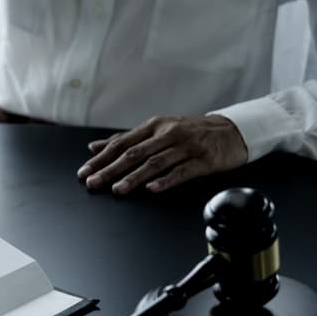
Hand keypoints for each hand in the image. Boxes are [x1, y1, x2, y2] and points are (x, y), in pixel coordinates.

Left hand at [76, 115, 247, 194]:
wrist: (232, 130)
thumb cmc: (190, 132)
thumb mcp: (157, 130)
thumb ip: (126, 140)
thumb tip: (94, 147)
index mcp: (154, 126)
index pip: (121, 144)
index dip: (101, 159)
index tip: (84, 171)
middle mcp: (167, 134)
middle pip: (134, 154)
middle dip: (110, 170)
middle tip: (93, 183)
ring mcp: (186, 146)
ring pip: (155, 163)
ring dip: (134, 177)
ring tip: (117, 190)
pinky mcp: (203, 160)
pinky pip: (182, 171)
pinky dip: (166, 180)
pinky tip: (152, 189)